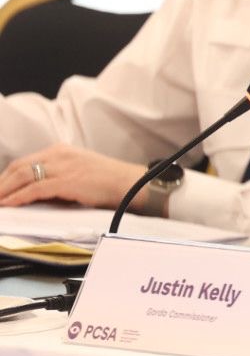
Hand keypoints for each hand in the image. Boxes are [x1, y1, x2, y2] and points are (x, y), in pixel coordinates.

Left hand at [0, 144, 148, 210]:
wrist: (132, 184)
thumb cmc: (109, 182)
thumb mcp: (80, 171)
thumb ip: (58, 175)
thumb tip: (35, 191)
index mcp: (61, 150)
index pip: (24, 162)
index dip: (5, 177)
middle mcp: (59, 154)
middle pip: (18, 167)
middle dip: (0, 184)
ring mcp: (63, 166)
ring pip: (22, 176)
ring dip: (4, 191)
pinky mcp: (67, 180)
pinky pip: (35, 188)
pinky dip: (18, 197)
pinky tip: (8, 205)